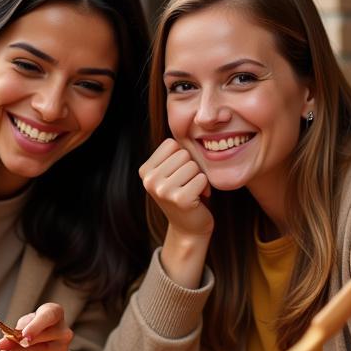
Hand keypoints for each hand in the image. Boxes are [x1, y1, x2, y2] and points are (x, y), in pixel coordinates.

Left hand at [0, 302, 72, 350]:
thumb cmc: (31, 326)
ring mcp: (62, 349)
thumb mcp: (24, 323)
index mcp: (56, 313)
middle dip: (20, 342)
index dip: (36, 326)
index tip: (23, 336)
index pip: (49, 317)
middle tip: (1, 345)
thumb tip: (4, 343)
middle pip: (44, 337)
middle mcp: (64, 331)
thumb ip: (16, 330)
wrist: (42, 341)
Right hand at [141, 138, 213, 287]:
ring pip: (193, 165)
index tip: (179, 175)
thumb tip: (190, 123)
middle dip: (192, 168)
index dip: (182, 157)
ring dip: (199, 179)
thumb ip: (173, 153)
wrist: (189, 227)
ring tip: (192, 192)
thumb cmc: (186, 194)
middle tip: (187, 186)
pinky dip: (205, 188)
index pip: (172, 144)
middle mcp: (149, 180)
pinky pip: (202, 178)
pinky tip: (197, 200)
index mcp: (145, 170)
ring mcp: (163, 190)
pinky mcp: (179, 199)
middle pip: (183, 153)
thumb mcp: (172, 171)